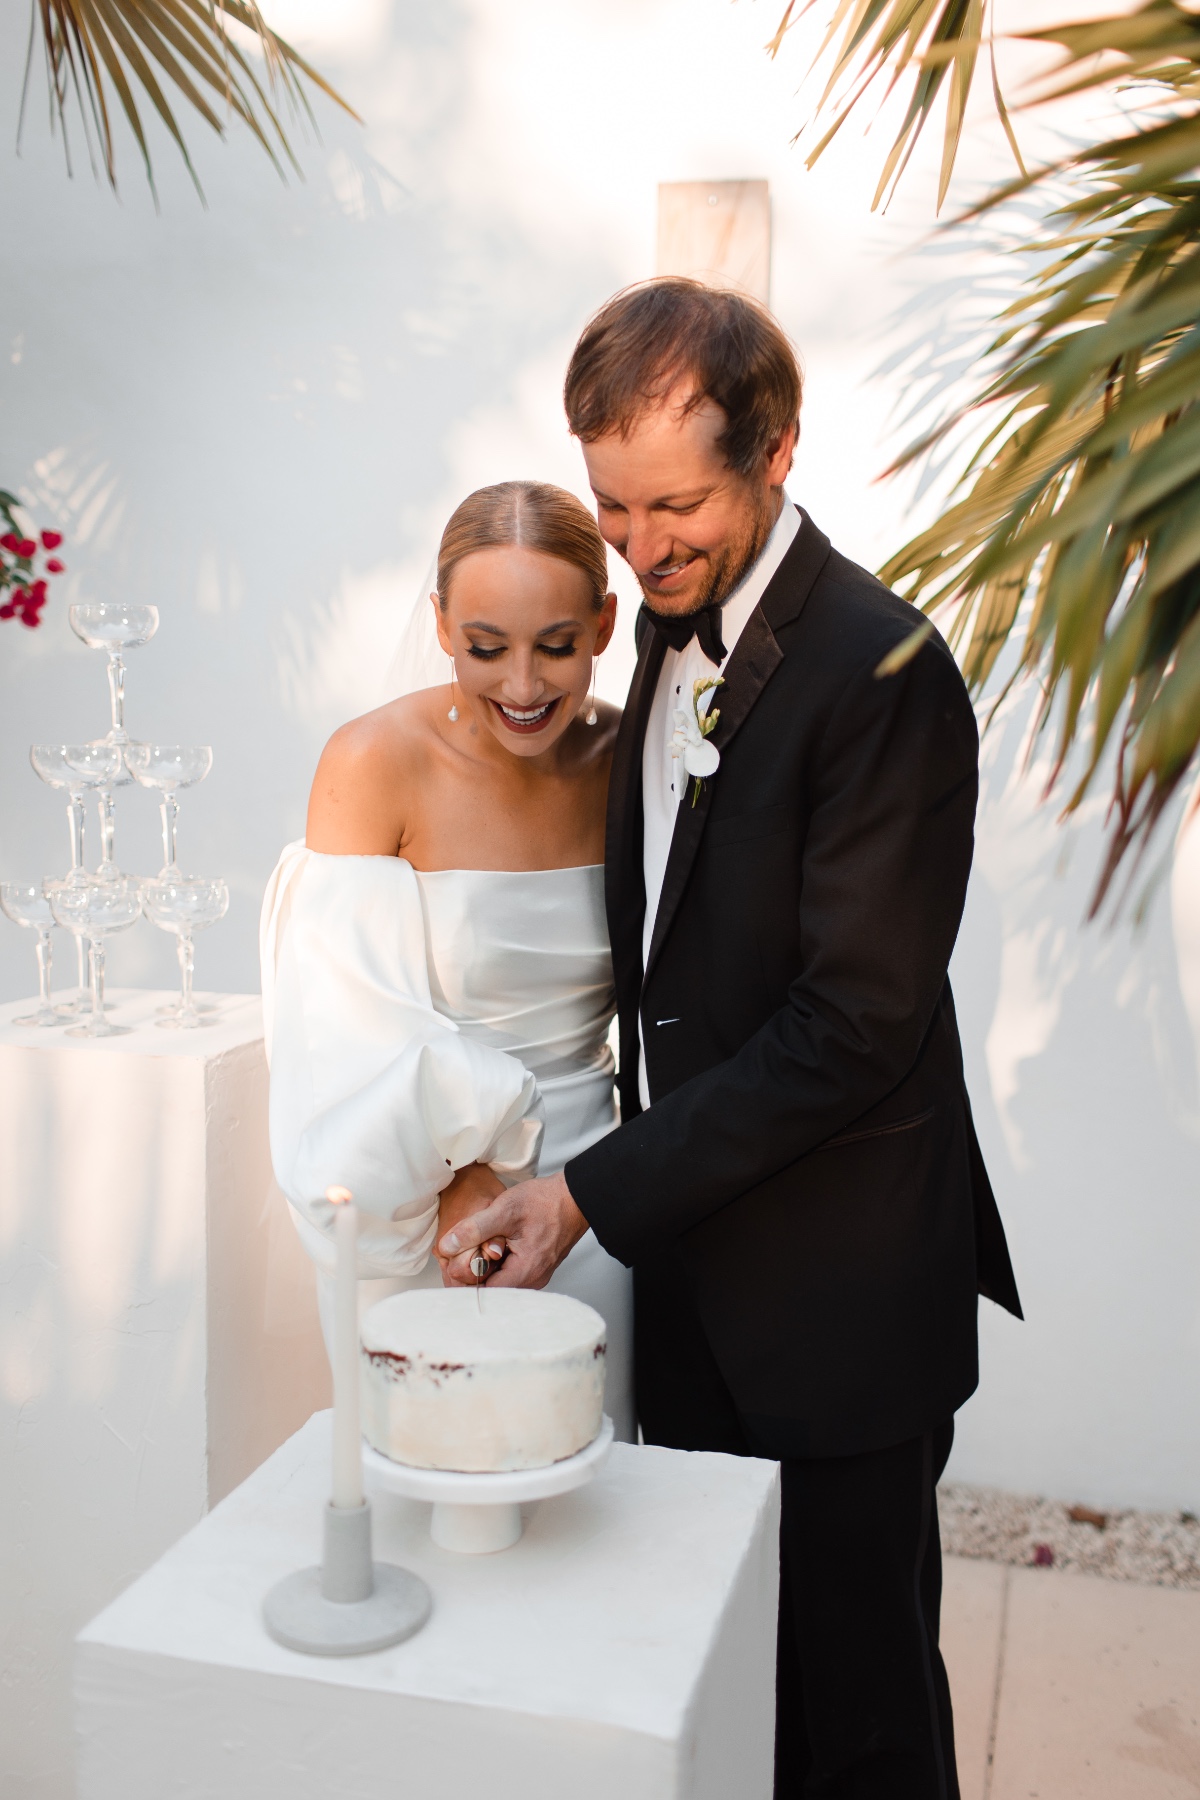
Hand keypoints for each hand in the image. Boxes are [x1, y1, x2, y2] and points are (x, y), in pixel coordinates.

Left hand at [438, 1172, 588, 1288]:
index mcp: (525, 1272)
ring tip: (477, 1244)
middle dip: (474, 1271)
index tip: (455, 1260)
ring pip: (500, 1281)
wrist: (575, 1195)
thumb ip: (474, 1229)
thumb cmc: (545, 1201)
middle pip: (492, 1289)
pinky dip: (498, 1262)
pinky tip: (492, 1244)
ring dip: (486, 1266)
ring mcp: (536, 1274)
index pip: (485, 1293)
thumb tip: (446, 1246)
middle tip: (464, 1249)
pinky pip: (510, 1272)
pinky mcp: (536, 1266)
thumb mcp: (505, 1209)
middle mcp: (533, 1280)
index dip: (466, 1278)